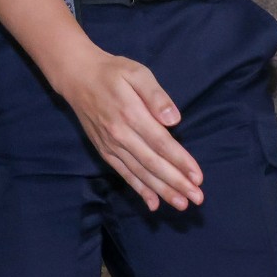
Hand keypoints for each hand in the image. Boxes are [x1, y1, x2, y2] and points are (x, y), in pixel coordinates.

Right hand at [51, 46, 204, 212]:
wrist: (78, 77)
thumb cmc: (114, 72)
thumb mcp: (138, 73)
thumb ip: (156, 96)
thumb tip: (174, 120)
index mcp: (131, 114)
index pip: (161, 143)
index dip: (180, 161)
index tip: (198, 177)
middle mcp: (120, 135)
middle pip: (152, 163)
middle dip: (176, 183)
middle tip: (197, 198)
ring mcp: (111, 146)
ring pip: (139, 173)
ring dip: (161, 191)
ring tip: (181, 204)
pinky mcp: (105, 151)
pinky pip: (124, 174)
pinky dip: (139, 189)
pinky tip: (153, 203)